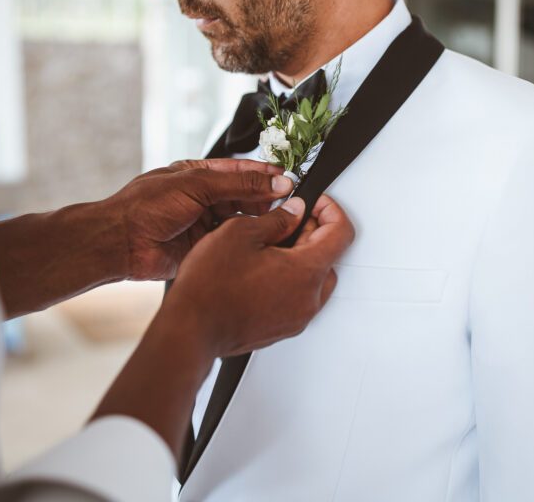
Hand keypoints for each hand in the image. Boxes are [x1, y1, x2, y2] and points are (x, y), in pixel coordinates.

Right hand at [90, 194, 352, 455]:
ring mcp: (297, 317)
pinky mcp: (283, 328)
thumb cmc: (211, 287)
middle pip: (329, 256)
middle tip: (287, 221)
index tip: (314, 202)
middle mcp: (308, 298)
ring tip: (269, 247)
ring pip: (314, 279)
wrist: (192, 329)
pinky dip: (289, 280)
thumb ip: (277, 218)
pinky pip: (298, 298)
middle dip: (313, 232)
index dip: (330, 209)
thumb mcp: (242, 232)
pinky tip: (260, 271)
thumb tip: (294, 211)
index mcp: (306, 271)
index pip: (341, 232)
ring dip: (301, 258)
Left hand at [102, 159, 294, 280]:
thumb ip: (238, 184)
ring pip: (242, 222)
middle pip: (245, 197)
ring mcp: (205, 225)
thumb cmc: (146, 207)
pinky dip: (249, 244)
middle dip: (269, 199)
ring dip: (261, 222)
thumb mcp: (197, 186)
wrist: (120, 243)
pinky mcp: (204, 249)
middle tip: (293, 202)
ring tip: (285, 222)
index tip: (289, 178)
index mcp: (200, 176)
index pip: (241, 171)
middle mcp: (204, 200)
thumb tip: (274, 181)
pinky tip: (265, 243)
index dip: (266, 175)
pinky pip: (233, 245)